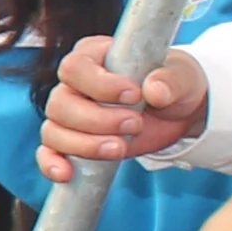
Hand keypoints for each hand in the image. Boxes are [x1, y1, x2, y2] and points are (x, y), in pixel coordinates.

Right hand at [41, 38, 206, 173]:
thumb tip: (154, 90)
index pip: (75, 68)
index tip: (134, 94)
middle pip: (60, 104)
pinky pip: (49, 153)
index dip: (99, 84)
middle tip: (135, 124)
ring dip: (85, 145)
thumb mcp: (181, 77)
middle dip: (97, 120)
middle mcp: (74, 85)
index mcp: (93, 57)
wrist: (177, 112)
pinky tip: (66, 174)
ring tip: (120, 149)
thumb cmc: (173, 84)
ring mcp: (70, 116)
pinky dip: (53, 164)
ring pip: (54, 132)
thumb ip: (171, 80)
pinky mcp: (73, 142)